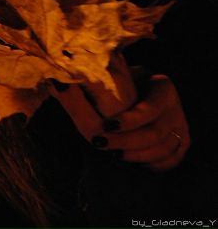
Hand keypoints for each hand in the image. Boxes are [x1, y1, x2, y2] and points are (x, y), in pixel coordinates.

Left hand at [51, 73, 190, 171]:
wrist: (146, 91)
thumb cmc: (125, 82)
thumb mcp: (116, 74)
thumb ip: (93, 80)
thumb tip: (58, 82)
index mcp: (163, 87)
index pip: (151, 108)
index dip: (130, 120)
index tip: (106, 125)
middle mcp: (176, 109)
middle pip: (154, 134)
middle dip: (124, 142)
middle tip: (100, 143)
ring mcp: (181, 129)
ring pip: (160, 151)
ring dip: (133, 155)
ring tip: (111, 153)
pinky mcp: (179, 147)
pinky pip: (167, 163)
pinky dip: (148, 165)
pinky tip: (128, 159)